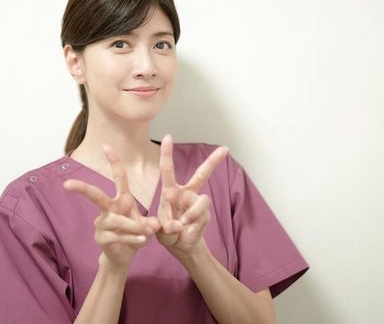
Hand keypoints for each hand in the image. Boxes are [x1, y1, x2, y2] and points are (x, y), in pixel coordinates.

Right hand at [63, 144, 160, 270]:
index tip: (106, 145)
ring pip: (116, 220)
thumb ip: (151, 224)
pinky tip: (141, 241)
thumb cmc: (135, 235)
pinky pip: (117, 236)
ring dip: (133, 226)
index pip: (118, 177)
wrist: (124, 257)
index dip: (113, 161)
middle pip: (95, 196)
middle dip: (82, 188)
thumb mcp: (147, 226)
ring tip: (146, 233)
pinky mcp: (101, 238)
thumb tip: (153, 225)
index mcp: (121, 200)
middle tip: (67, 183)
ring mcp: (102, 224)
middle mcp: (109, 209)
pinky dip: (132, 238)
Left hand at [155, 134, 228, 257]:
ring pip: (202, 200)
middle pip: (202, 174)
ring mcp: (197, 203)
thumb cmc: (166, 232)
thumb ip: (164, 226)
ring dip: (192, 213)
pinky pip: (202, 216)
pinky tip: (187, 230)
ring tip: (182, 224)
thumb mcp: (157, 228)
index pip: (168, 170)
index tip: (168, 136)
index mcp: (171, 191)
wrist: (179, 246)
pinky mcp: (205, 215)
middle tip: (225, 149)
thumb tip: (178, 224)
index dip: (168, 153)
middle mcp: (186, 193)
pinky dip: (193, 224)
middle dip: (213, 161)